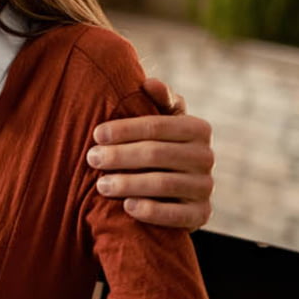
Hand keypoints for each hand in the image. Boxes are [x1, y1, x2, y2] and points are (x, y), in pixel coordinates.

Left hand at [86, 77, 214, 230]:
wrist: (174, 190)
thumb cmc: (157, 145)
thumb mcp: (160, 121)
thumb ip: (158, 101)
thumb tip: (149, 83)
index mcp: (198, 128)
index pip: (158, 126)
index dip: (125, 129)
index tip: (96, 134)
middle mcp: (206, 156)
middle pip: (157, 154)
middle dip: (120, 156)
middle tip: (91, 159)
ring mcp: (205, 187)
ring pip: (165, 183)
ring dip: (129, 184)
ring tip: (101, 185)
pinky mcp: (202, 214)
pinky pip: (178, 215)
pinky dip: (152, 211)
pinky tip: (127, 207)